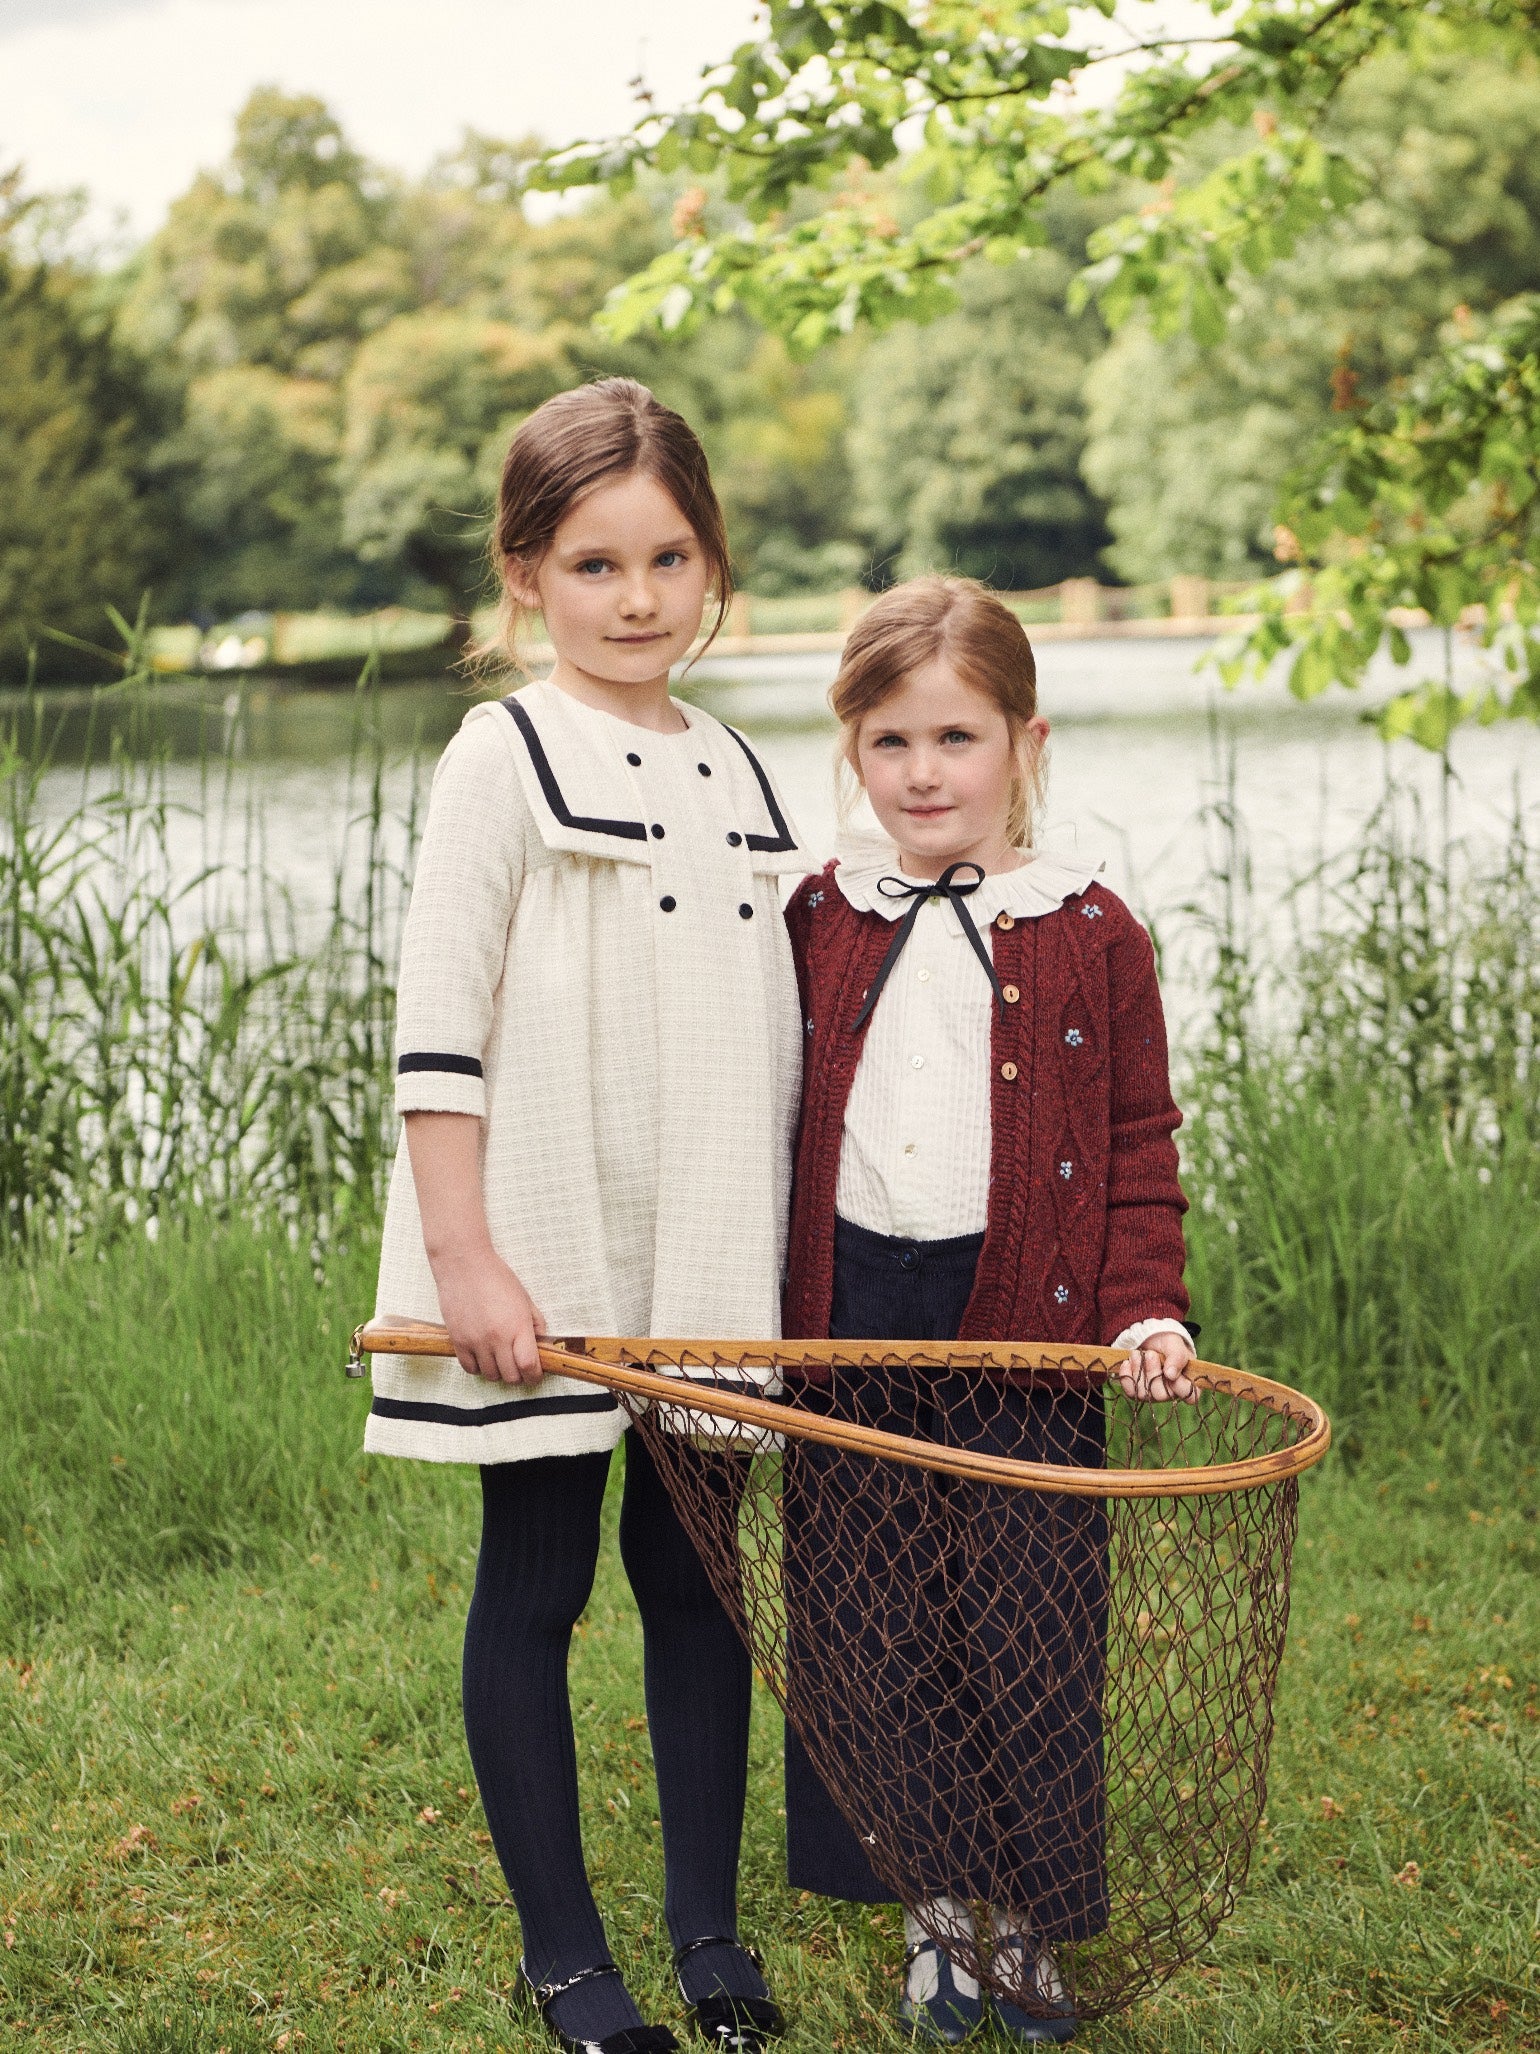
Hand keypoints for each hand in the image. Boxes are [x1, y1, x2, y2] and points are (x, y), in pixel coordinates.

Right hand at [432, 1243, 547, 1385]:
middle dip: (519, 1376)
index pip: (529, 1366)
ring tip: (500, 1360)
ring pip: (491, 1376)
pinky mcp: (458, 1341)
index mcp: (518, 1326)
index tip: (535, 1374)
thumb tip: (541, 1344)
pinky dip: (478, 1368)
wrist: (464, 1265)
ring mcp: (476, 1342)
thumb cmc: (496, 1277)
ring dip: (499, 1372)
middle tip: (518, 1366)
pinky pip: (470, 1369)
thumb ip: (535, 1323)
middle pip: (511, 1377)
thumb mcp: (524, 1298)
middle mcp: (497, 1338)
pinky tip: (483, 1357)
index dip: (535, 1376)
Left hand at [1113, 1330, 1195, 1404]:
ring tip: (1137, 1354)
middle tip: (1150, 1354)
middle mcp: (1171, 1392)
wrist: (1148, 1338)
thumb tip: (1171, 1375)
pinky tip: (1128, 1362)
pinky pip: (1130, 1391)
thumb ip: (1178, 1357)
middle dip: (1153, 1372)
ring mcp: (1152, 1394)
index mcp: (1187, 1382)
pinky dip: (1126, 1375)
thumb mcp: (1175, 1345)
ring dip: (1139, 1370)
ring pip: (1144, 1394)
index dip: (1179, 1386)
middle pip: (1162, 1395)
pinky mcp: (1137, 1391)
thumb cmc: (1167, 1343)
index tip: (1169, 1371)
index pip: (1190, 1397)